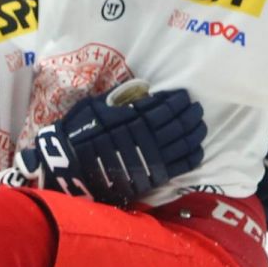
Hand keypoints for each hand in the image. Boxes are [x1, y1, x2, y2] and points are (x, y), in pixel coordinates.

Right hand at [8, 86, 206, 205]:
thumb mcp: (97, 105)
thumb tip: (145, 90)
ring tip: (200, 126)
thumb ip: (122, 98)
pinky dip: (193, 157)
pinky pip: (180, 166)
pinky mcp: (151, 177)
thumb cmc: (78, 132)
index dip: (178, 100)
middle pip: (178, 124)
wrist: (67, 166)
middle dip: (191, 115)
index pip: (165, 106)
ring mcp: (150, 158)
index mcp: (134, 117)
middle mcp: (146, 136)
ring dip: (196, 133)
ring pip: (184, 144)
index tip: (185, 96)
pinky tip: (197, 150)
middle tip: (197, 109)